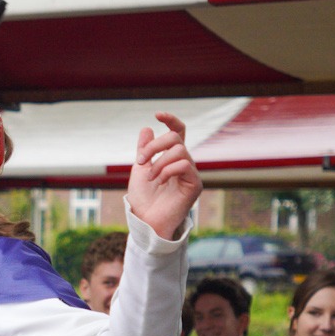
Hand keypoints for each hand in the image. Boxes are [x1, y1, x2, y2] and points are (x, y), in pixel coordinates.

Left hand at [126, 112, 200, 240]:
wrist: (145, 220)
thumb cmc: (143, 199)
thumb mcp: (140, 169)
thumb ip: (144, 150)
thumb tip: (147, 128)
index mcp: (172, 157)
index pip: (178, 132)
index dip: (171, 120)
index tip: (157, 115)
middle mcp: (184, 162)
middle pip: (175, 137)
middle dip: (154, 145)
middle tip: (141, 160)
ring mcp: (191, 173)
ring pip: (179, 150)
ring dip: (159, 162)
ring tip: (151, 177)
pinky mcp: (195, 184)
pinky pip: (184, 165)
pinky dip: (167, 170)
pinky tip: (160, 182)